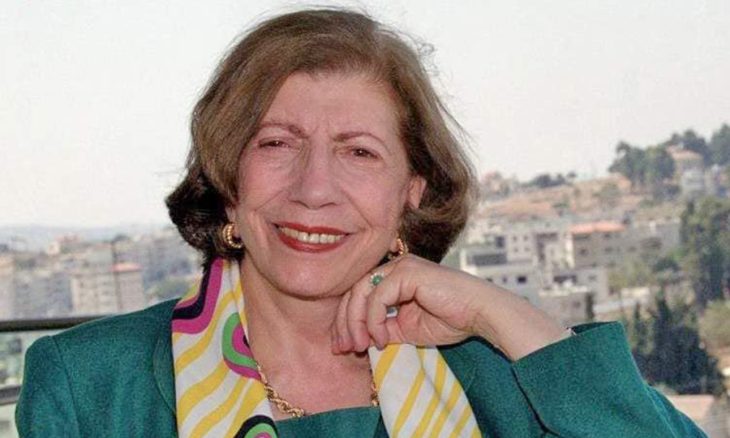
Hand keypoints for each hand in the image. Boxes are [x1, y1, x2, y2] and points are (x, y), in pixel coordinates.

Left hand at [330, 254, 567, 359]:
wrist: (480, 313)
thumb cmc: (452, 319)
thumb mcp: (409, 329)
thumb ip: (386, 329)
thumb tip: (361, 338)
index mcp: (395, 278)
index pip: (359, 295)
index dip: (347, 321)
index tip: (343, 347)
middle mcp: (395, 268)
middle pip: (355, 291)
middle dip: (345, 322)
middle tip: (343, 348)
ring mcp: (401, 267)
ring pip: (361, 292)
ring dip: (355, 322)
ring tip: (360, 346)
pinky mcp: (407, 272)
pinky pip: (378, 296)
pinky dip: (374, 319)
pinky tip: (381, 338)